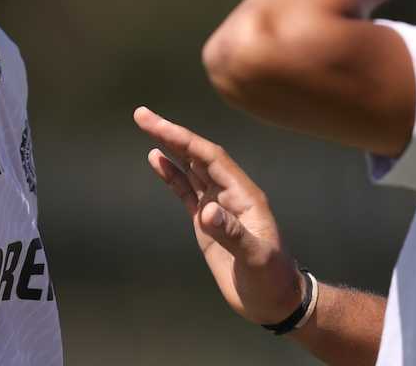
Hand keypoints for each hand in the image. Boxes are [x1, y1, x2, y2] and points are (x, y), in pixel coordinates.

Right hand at [134, 106, 303, 324]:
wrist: (274, 300)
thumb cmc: (271, 279)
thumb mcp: (256, 258)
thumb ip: (233, 234)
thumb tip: (205, 211)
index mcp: (243, 194)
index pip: (210, 157)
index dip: (184, 140)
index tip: (158, 126)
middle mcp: (230, 192)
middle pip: (197, 154)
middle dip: (171, 134)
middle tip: (141, 114)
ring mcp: (218, 205)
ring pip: (191, 167)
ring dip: (170, 148)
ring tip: (146, 126)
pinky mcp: (207, 221)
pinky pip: (186, 190)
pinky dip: (171, 174)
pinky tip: (157, 159)